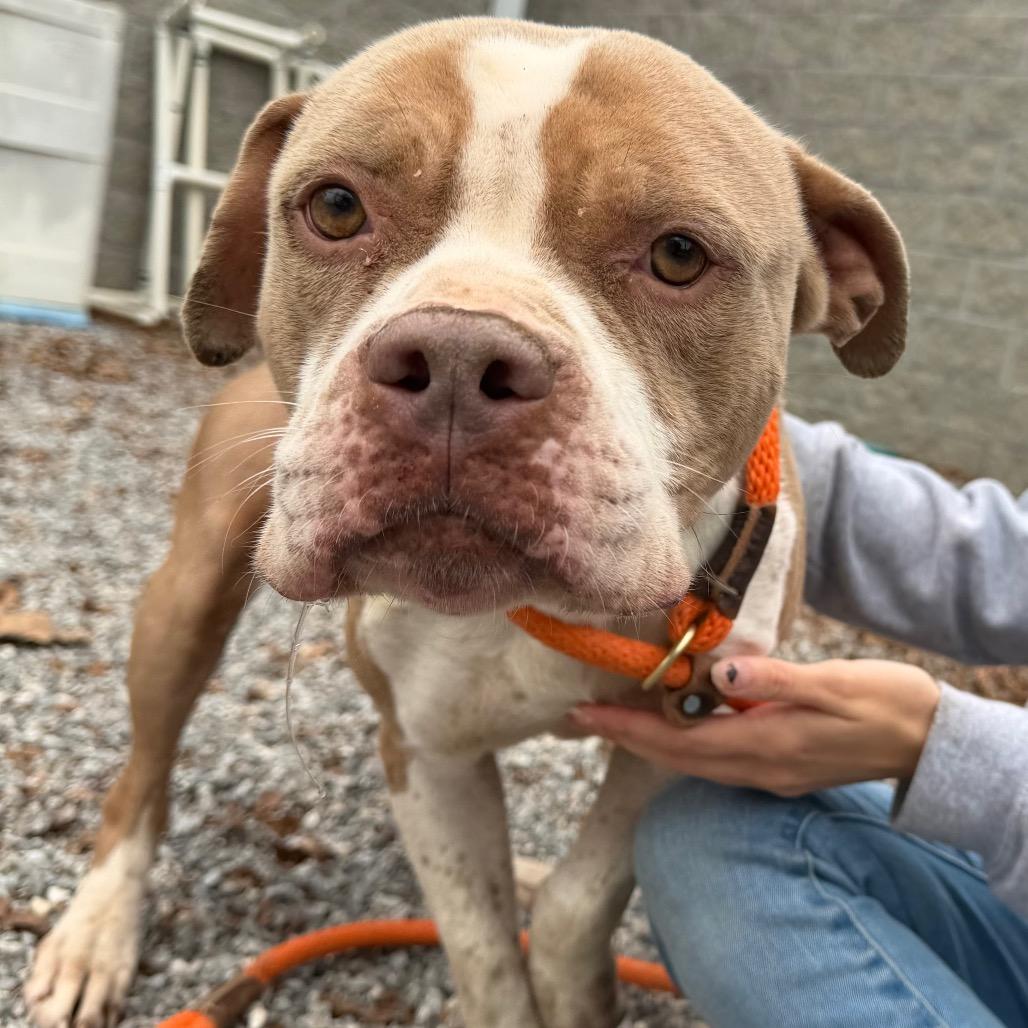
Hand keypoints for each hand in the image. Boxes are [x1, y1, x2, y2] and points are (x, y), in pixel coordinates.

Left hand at [571, 657, 940, 795]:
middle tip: (581, 716)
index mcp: (766, 745)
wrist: (927, 739)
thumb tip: (721, 673)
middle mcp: (760, 768)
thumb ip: (774, 680)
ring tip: (614, 719)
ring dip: (651, 743)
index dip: (628, 729)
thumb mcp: (831, 683)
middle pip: (676, 758)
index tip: (585, 715)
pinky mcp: (781, 768)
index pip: (678, 741)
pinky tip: (674, 723)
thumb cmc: (883, 702)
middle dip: (626, 738)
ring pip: (694, 763)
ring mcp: (770, 773)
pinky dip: (684, 744)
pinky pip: (717, 760)